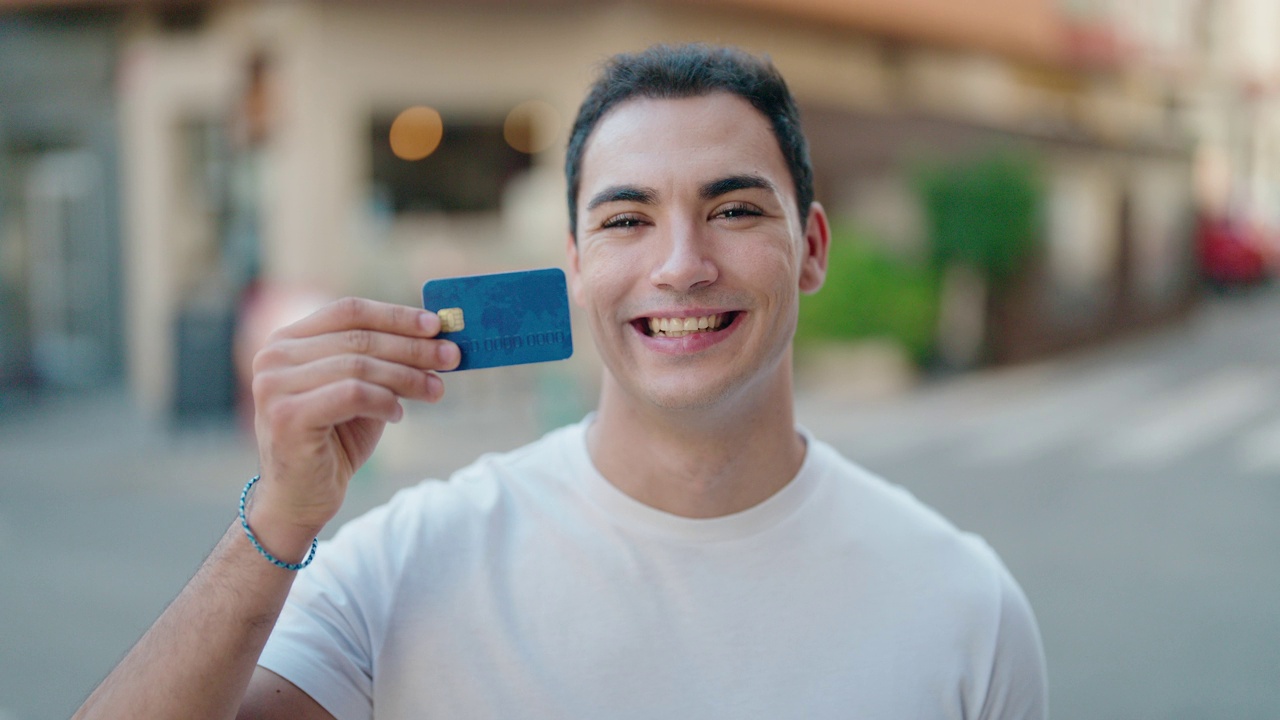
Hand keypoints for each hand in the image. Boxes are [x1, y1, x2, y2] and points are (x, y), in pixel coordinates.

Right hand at [247, 297, 459, 557]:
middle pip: (359, 338)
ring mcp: (274, 386)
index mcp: (287, 340)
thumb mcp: (362, 391)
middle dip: (413, 348)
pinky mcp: (287, 416)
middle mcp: (272, 356)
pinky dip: (384, 401)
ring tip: (435, 390)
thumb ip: (383, 362)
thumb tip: (435, 337)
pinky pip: (352, 394)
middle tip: (452, 357)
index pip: (348, 311)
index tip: (437, 325)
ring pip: (359, 366)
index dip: (396, 316)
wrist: (301, 498)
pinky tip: (398, 415)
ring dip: (407, 377)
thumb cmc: (334, 440)